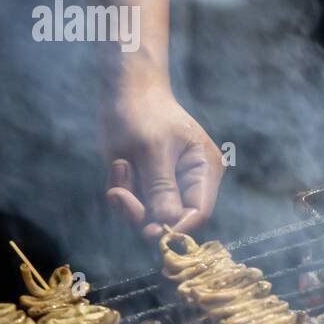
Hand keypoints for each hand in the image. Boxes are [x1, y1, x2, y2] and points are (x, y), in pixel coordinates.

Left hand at [101, 80, 223, 240]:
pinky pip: (134, 205)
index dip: (176, 226)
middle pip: (172, 218)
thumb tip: (168, 224)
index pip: (199, 212)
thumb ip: (161, 188)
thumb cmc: (143, 112)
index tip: (149, 231)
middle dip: (142, 210)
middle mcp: (191, 181)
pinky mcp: (148, 185)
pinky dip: (121, 192)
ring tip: (119, 166)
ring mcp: (169, 185)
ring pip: (149, 215)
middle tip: (117, 194)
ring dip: (128, 198)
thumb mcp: (151, 150)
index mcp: (205, 170)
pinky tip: (118, 166)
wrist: (126, 91)